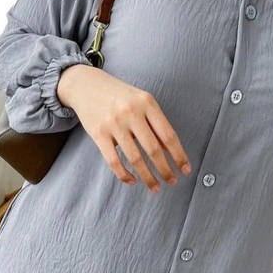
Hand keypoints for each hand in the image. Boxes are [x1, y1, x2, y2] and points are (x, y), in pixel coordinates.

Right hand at [57, 64, 191, 192]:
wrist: (87, 85)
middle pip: (153, 149)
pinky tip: (132, 181)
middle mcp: (131, 112)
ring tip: (155, 187)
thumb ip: (155, 124)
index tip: (185, 170)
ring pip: (135, 159)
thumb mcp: (141, 101)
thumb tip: (170, 152)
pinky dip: (124, 175)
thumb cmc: (119, 96)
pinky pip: (114, 161)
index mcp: (147, 103)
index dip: (179, 155)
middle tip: (172, 182)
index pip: (168, 135)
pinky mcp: (98, 134)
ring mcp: (114, 124)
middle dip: (165, 170)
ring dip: (147, 177)